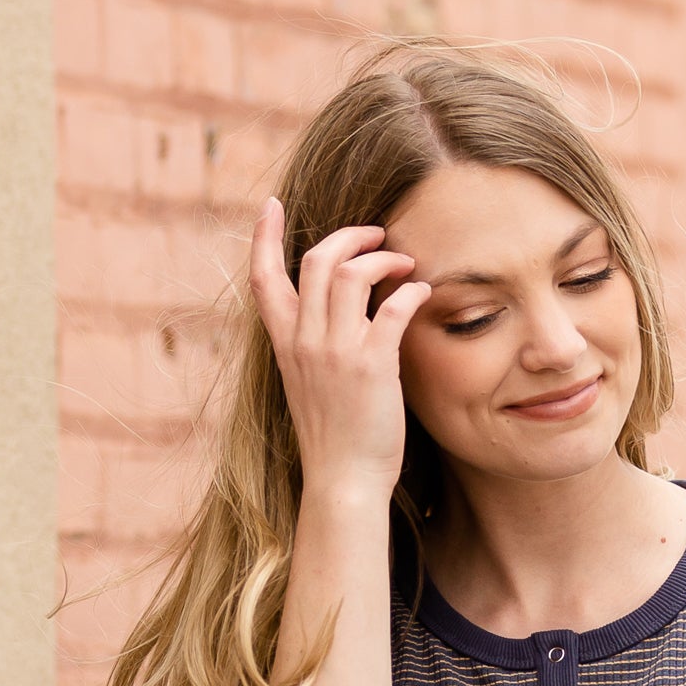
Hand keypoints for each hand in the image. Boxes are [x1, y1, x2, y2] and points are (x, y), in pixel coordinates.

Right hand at [249, 198, 434, 501]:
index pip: (263, 278)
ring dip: (383, 258)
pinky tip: (423, 291)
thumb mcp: (306, 384)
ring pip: (351, 274)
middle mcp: (305, 341)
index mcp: (285, 344)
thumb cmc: (333, 436)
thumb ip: (313, 345)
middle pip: (316, 260)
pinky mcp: (372, 366)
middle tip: (378, 234)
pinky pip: (391, 309)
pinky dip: (410, 291)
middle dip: (349, 236)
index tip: (272, 205)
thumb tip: (339, 312)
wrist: (342, 480)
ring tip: (405, 264)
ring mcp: (336, 352)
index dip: (264, 236)